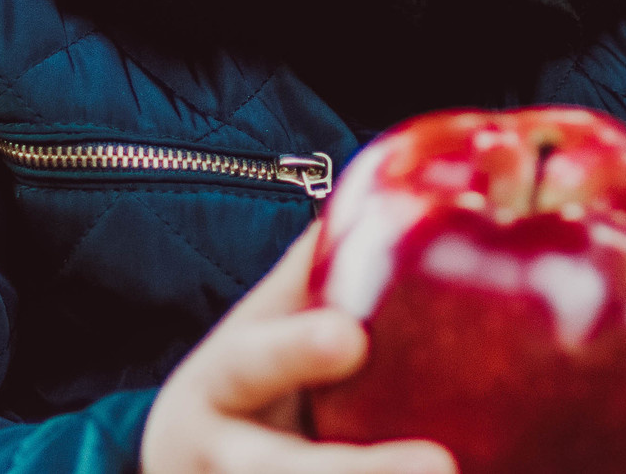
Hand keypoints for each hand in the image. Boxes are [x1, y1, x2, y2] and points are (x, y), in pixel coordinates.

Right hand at [143, 229, 453, 473]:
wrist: (183, 465)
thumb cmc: (250, 379)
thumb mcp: (261, 324)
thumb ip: (316, 269)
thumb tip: (400, 179)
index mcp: (217, 388)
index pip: (250, 367)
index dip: (296, 353)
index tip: (351, 339)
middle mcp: (219, 463)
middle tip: (442, 467)